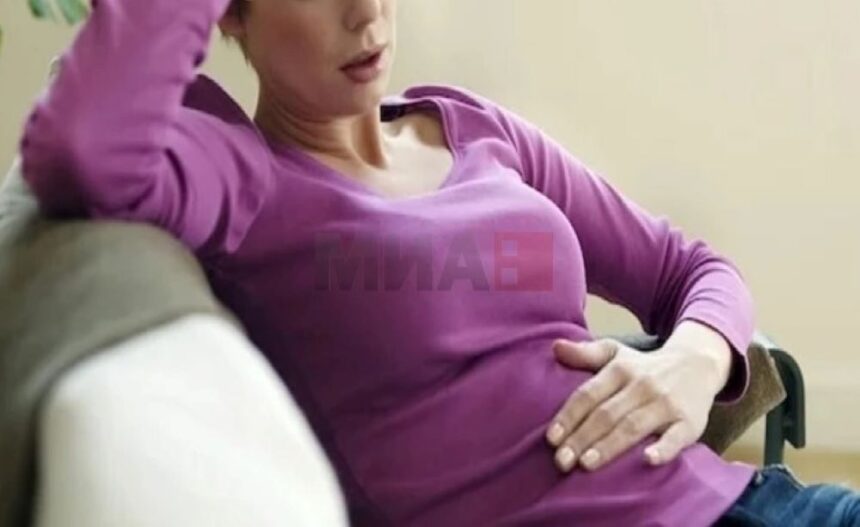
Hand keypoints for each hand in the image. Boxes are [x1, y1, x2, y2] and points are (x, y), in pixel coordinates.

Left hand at [545, 334, 728, 472]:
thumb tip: (555, 346)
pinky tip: (648, 460)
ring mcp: (666, 404)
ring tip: (586, 464)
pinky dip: (664, 449)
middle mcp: (642, 385)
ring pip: (633, 426)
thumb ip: (585, 353)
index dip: (569, 416)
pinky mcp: (690, 421)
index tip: (551, 439)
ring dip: (609, 446)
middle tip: (561, 461)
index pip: (588, 395)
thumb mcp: (615, 352)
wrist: (698, 364)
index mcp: (620, 369)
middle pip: (606, 414)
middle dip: (581, 438)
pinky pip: (677, 437)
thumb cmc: (645, 366)